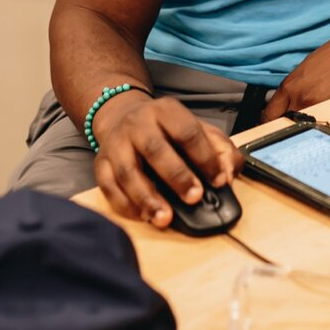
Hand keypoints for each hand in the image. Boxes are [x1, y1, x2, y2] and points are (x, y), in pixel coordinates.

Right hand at [91, 92, 241, 228]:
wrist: (122, 116)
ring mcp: (116, 144)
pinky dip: (125, 205)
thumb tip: (229, 174)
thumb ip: (219, 149)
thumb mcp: (196, 128)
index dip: (205, 157)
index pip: (188, 132)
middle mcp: (138, 124)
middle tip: (194, 198)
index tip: (218, 180)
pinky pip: (108, 187)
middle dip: (176, 176)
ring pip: (128, 172)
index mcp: (166, 111)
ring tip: (165, 218)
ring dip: (147, 198)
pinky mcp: (100, 163)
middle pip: (155, 149)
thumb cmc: (165, 129)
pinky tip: (143, 215)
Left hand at [261, 18, 329, 121]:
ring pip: (308, 130)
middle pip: (285, 127)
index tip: (272, 127)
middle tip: (295, 129)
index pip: (268, 116)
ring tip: (321, 121)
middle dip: (289, 128)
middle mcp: (303, 98)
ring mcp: (323, 107)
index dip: (269, 124)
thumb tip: (291, 104)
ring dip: (310, 130)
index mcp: (292, 85)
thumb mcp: (312, 66)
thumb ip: (299, 87)